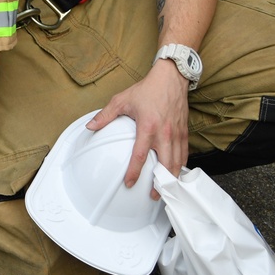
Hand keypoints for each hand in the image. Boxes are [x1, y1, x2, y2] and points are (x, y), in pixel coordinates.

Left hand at [87, 59, 189, 197]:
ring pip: (177, 162)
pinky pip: (184, 154)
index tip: (129, 183)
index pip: (140, 155)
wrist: (171, 79)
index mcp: (148, 126)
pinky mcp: (184, 133)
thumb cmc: (147, 89)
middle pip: (164, 165)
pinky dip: (181, 166)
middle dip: (159, 184)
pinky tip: (176, 174)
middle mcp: (164, 133)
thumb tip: (90, 126)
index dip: (134, 172)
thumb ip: (105, 115)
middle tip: (153, 196)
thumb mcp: (122, 100)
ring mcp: (176, 134)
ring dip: (171, 179)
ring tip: (165, 190)